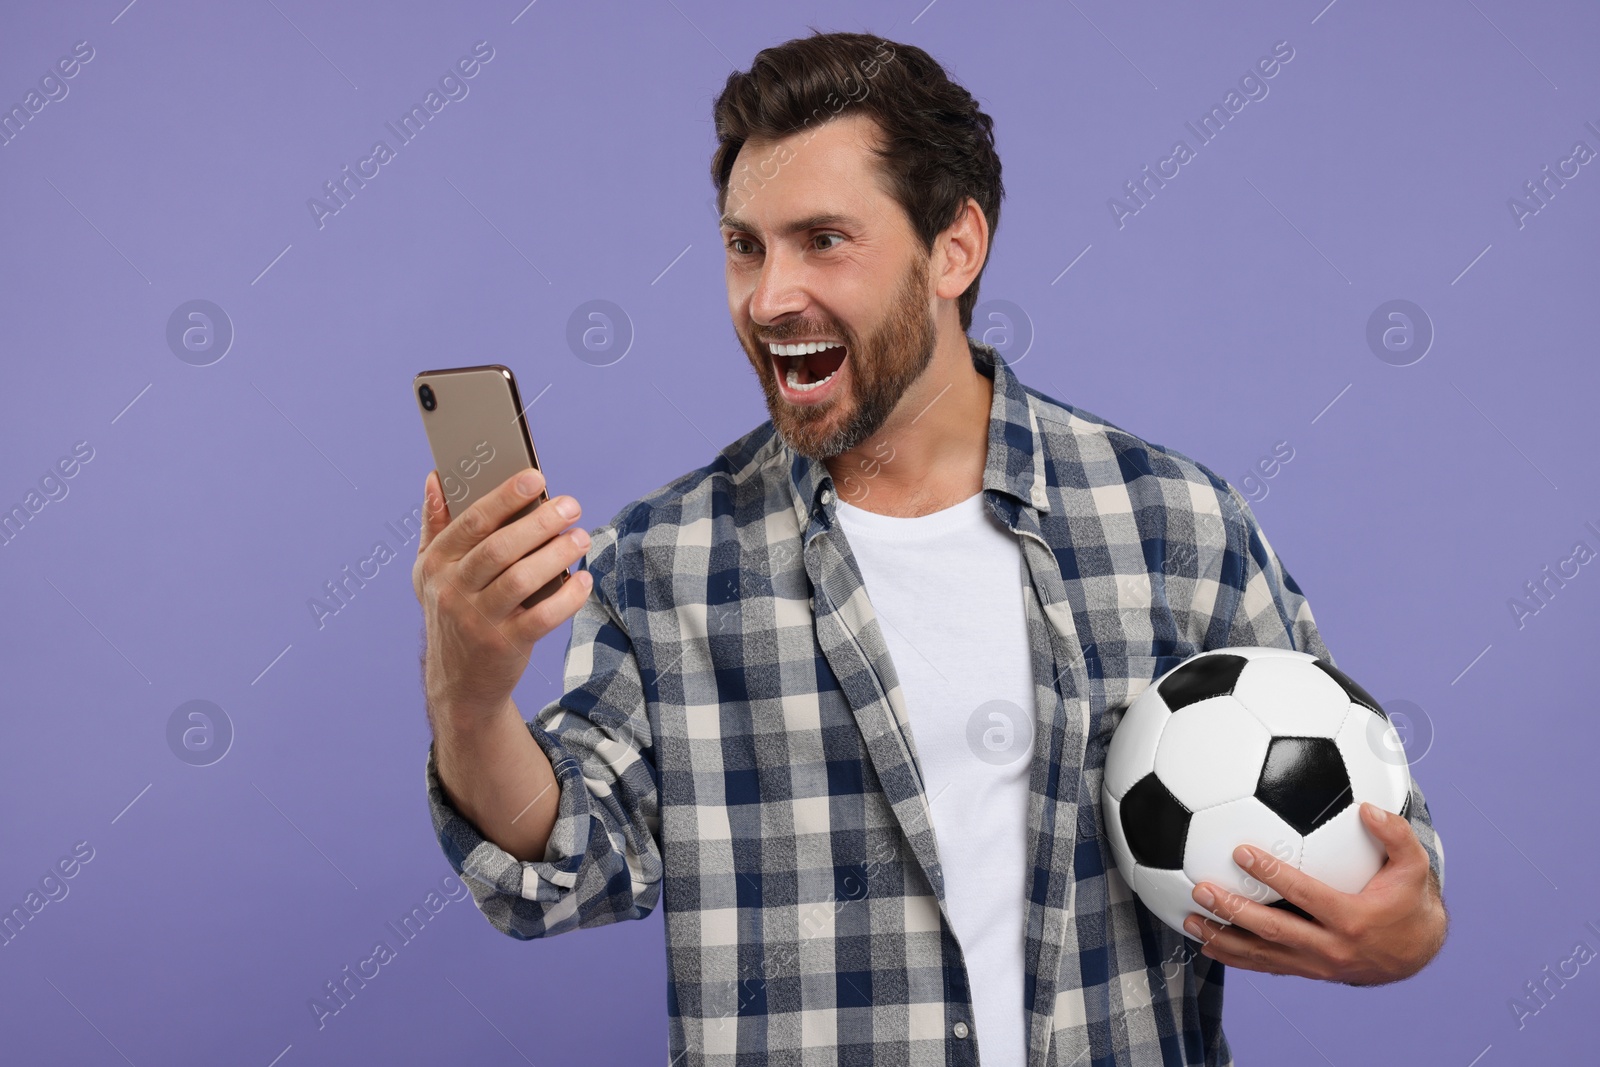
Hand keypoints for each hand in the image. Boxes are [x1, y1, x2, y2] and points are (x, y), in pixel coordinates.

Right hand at [412, 467, 592, 725]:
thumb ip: (436, 524)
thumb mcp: (431, 572)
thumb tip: (436, 477)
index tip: (536, 478)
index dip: (505, 497)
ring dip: (556, 555)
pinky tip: (583, 580)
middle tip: (571, 506)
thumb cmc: (453, 612)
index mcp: (436, 564)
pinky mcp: (505, 645)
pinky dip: (567, 597)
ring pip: (521, 580)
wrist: (459, 682)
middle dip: (539, 522)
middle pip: (499, 548)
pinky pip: (542, 617)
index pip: (472, 522)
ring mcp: (477, 620)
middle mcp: (452, 591)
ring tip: (581, 538)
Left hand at [1183, 802, 1446, 985]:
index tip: (1241, 852)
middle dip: (1233, 911)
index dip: (1272, 875)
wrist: (1415, 954)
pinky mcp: (1307, 971)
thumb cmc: (1408, 901)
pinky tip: (1206, 944)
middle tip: (1201, 889)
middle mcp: (1331, 948)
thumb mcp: (1414, 867)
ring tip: (1190, 920)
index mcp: (1352, 919)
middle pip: (1272, 930)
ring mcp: (1316, 965)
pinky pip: (1266, 966)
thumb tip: (1369, 808)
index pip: (1304, 895)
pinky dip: (1235, 957)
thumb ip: (1396, 835)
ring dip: (1223, 938)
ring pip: (1262, 954)